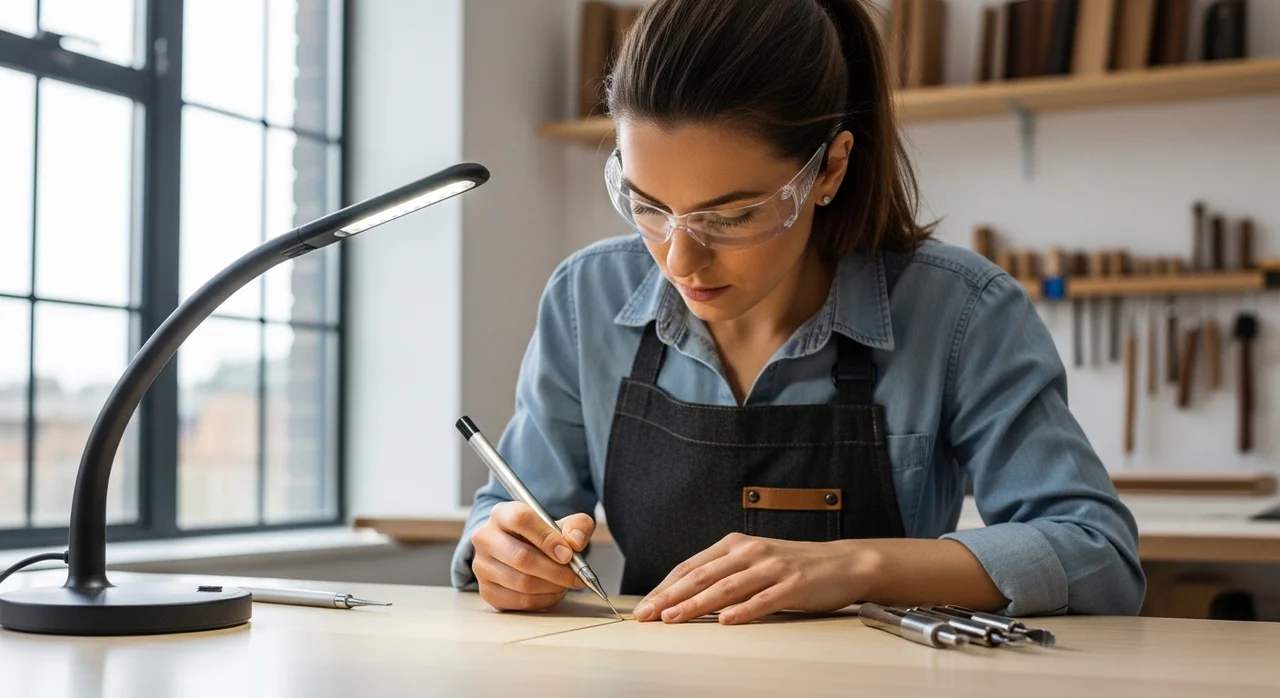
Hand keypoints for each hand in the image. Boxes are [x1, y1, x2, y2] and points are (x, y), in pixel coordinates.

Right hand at [471, 501, 594, 611]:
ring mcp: (482, 566)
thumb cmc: (543, 536)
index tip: (568, 554)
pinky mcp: (487, 591)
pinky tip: (554, 592)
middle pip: (521, 557)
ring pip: (522, 582)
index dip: (547, 538)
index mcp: (502, 513)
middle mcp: (486, 538)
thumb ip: (577, 527)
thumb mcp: (564, 524)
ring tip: (567, 583)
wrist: (522, 551)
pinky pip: (520, 601)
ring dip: (552, 586)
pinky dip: (544, 600)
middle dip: (555, 570)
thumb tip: (575, 542)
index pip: (521, 520)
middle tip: (576, 576)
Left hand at [633, 534, 875, 624]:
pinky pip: (763, 600)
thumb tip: (684, 594)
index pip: (691, 566)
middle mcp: (750, 552)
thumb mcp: (754, 561)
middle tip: (646, 615)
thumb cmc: (794, 566)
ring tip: (673, 619)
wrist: (842, 563)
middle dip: (670, 597)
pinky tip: (724, 622)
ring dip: (696, 604)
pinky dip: (743, 611)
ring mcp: (771, 568)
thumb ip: (724, 573)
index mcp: (736, 545)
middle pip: (702, 576)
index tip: (644, 605)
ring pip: (726, 588)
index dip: (665, 586)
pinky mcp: (792, 585)